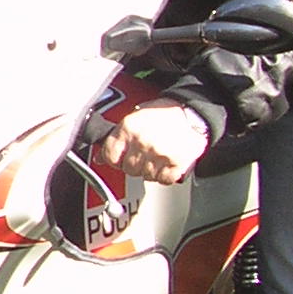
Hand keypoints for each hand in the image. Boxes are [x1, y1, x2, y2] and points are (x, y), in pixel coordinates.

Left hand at [98, 102, 212, 185]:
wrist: (193, 113)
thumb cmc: (164, 113)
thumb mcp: (135, 118)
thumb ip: (117, 137)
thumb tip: (99, 158)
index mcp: (129, 127)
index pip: (110, 155)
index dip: (115, 160)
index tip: (120, 159)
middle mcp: (142, 141)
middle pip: (128, 169)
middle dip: (135, 165)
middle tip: (145, 155)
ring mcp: (160, 153)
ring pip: (146, 176)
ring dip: (151, 170)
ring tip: (158, 157)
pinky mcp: (177, 163)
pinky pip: (164, 180)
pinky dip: (166, 176)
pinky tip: (167, 163)